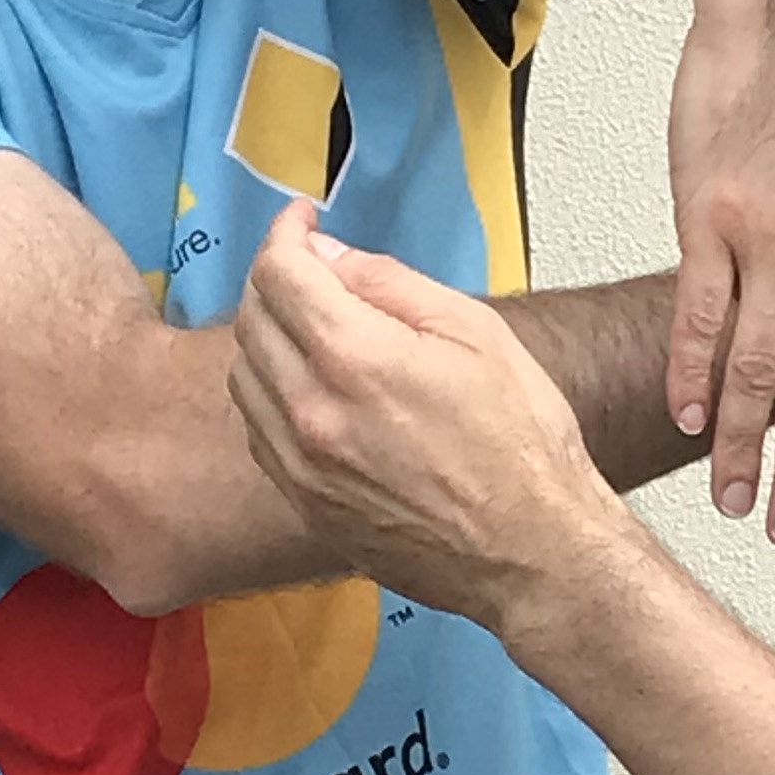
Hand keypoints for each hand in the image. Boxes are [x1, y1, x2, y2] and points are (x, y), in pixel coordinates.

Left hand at [227, 204, 618, 632]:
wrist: (531, 553)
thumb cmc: (522, 445)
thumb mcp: (476, 333)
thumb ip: (392, 285)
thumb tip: (333, 258)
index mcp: (355, 358)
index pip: (279, 273)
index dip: (286, 233)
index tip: (303, 222)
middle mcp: (312, 412)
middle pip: (252, 320)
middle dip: (273, 278)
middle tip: (309, 266)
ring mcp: (301, 466)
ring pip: (243, 378)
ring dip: (265, 337)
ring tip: (309, 326)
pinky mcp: (304, 505)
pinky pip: (259, 433)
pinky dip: (269, 394)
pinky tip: (310, 389)